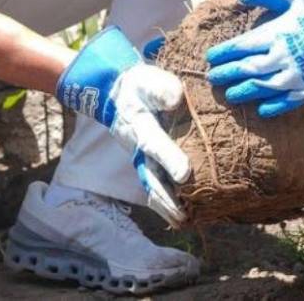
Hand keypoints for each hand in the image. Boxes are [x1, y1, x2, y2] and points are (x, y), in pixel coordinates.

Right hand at [56, 27, 188, 223]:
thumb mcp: (148, 80)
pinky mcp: (146, 163)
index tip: (184, 175)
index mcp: (140, 126)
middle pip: (151, 176)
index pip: (155, 145)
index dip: (169, 160)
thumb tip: (176, 100)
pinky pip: (155, 185)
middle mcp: (138, 147)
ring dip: (166, 205)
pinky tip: (182, 216)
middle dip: (166, 197)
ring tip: (184, 222)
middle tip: (183, 214)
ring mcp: (140, 158)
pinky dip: (165, 203)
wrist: (119, 93)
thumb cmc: (140, 86)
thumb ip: (162, 89)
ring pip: (152, 186)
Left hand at [204, 0, 303, 116]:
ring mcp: (298, 73)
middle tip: (212, 78)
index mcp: (277, 33)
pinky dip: (275, 107)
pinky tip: (261, 110)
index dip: (224, 53)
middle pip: (250, 68)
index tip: (210, 57)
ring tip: (230, 94)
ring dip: (246, 91)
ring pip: (266, 87)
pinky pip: (289, 101)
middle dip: (228, 74)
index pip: (243, 46)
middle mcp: (285, 54)